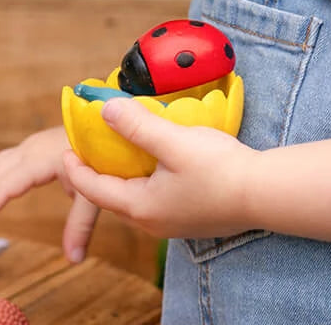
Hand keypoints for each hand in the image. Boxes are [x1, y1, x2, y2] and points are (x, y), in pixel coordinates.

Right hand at [0, 126, 99, 262]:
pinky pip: (2, 162)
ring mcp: (31, 145)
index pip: (4, 185)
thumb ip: (81, 225)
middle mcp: (31, 148)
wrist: (110, 126)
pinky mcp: (34, 146)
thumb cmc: (103, 156)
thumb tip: (74, 260)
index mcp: (42, 159)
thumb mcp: (95, 191)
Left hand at [62, 98, 258, 239]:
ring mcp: (173, 222)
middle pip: (114, 196)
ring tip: (123, 152)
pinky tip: (158, 164)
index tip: (67, 150)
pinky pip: (156, 199)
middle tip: (93, 148)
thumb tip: (106, 109)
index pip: (95, 190)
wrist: (263, 194)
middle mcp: (153, 221)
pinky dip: (146, 181)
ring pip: (136, 198)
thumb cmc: (219, 169)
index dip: (77, 169)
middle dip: (98, 173)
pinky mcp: (191, 216)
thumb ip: (138, 126)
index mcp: (141, 206)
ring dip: (124, 177)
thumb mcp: (173, 141)